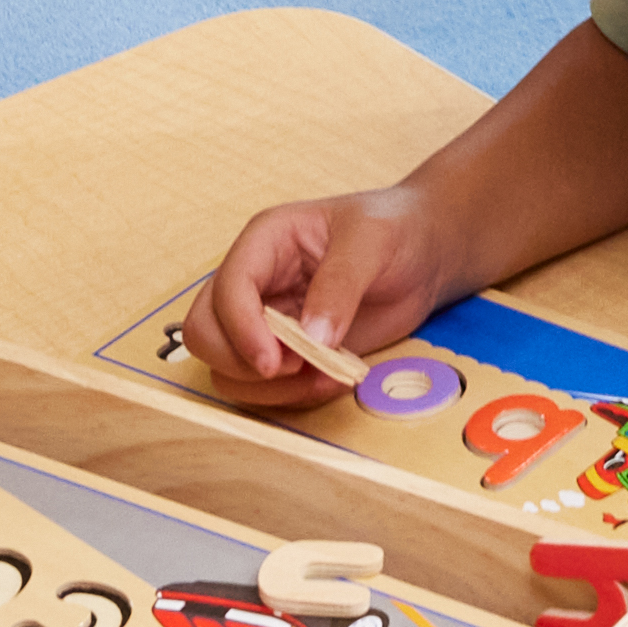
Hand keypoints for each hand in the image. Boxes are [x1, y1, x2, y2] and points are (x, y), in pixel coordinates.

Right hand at [196, 185, 460, 394]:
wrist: (423, 253)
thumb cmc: (395, 230)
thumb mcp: (372, 243)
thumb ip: (340, 286)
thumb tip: (313, 339)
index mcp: (265, 243)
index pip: (226, 289)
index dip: (240, 329)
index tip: (273, 363)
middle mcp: (254, 283)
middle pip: (204, 334)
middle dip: (241, 362)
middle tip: (297, 367)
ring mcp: (266, 322)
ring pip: (226, 370)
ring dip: (269, 389)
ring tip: (324, 377)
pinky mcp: (287, 352)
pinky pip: (263, 388)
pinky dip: (291, 396)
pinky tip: (331, 381)